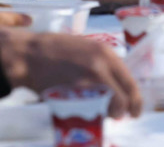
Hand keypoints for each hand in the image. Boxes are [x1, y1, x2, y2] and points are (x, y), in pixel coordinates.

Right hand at [0, 28, 142, 118]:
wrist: (29, 55)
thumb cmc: (53, 50)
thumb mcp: (84, 47)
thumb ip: (100, 62)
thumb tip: (112, 81)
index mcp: (105, 52)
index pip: (129, 80)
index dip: (134, 98)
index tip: (134, 108)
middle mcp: (102, 65)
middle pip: (125, 96)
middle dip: (125, 110)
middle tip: (120, 116)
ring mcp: (90, 80)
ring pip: (112, 105)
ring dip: (109, 113)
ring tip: (101, 114)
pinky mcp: (76, 93)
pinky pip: (93, 110)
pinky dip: (93, 115)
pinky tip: (86, 114)